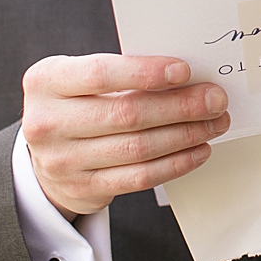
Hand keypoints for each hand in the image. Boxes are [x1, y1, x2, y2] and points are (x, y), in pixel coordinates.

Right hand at [22, 54, 228, 218]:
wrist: (44, 155)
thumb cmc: (74, 104)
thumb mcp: (78, 78)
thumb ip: (119, 72)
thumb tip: (187, 76)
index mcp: (46, 82)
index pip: (99, 74)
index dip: (145, 73)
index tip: (184, 71)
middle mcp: (48, 122)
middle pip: (127, 114)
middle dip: (180, 106)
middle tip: (215, 99)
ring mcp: (63, 160)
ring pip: (138, 148)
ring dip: (185, 134)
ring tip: (214, 122)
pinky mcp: (83, 189)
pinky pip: (140, 177)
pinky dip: (175, 163)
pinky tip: (198, 150)